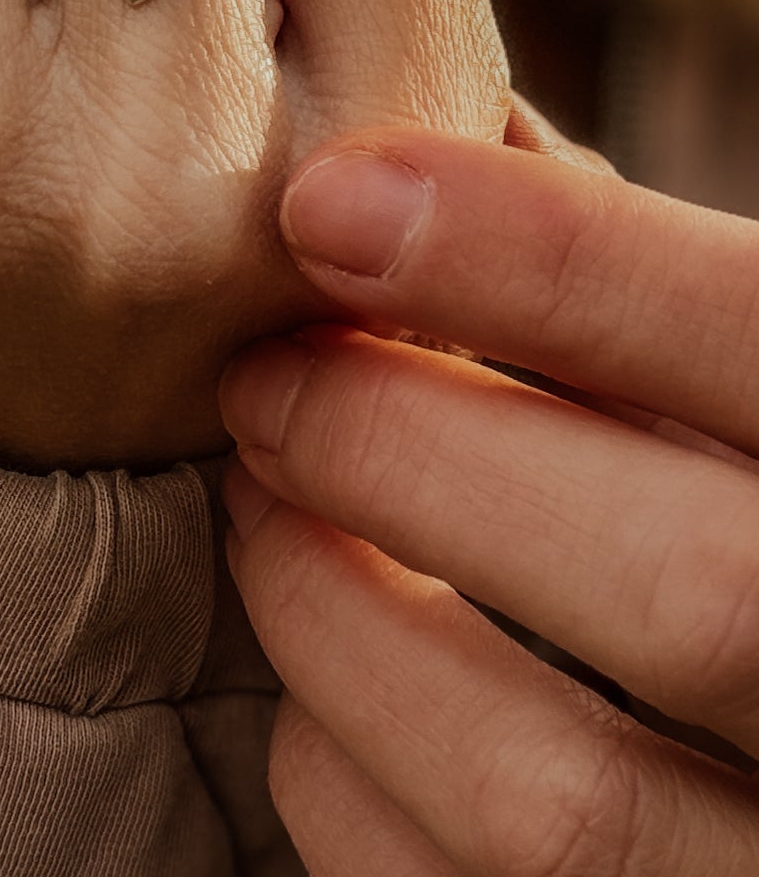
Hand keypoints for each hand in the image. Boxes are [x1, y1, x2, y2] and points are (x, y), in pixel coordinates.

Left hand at [221, 129, 758, 873]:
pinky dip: (344, 774)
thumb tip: (403, 174)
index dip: (553, 261)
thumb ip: (637, 295)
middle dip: (409, 457)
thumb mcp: (747, 373)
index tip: (334, 195)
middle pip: (681, 598)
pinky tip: (324, 682)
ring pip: (553, 797)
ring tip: (261, 499)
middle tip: (263, 370)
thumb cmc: (748, 488)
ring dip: (340, 621)